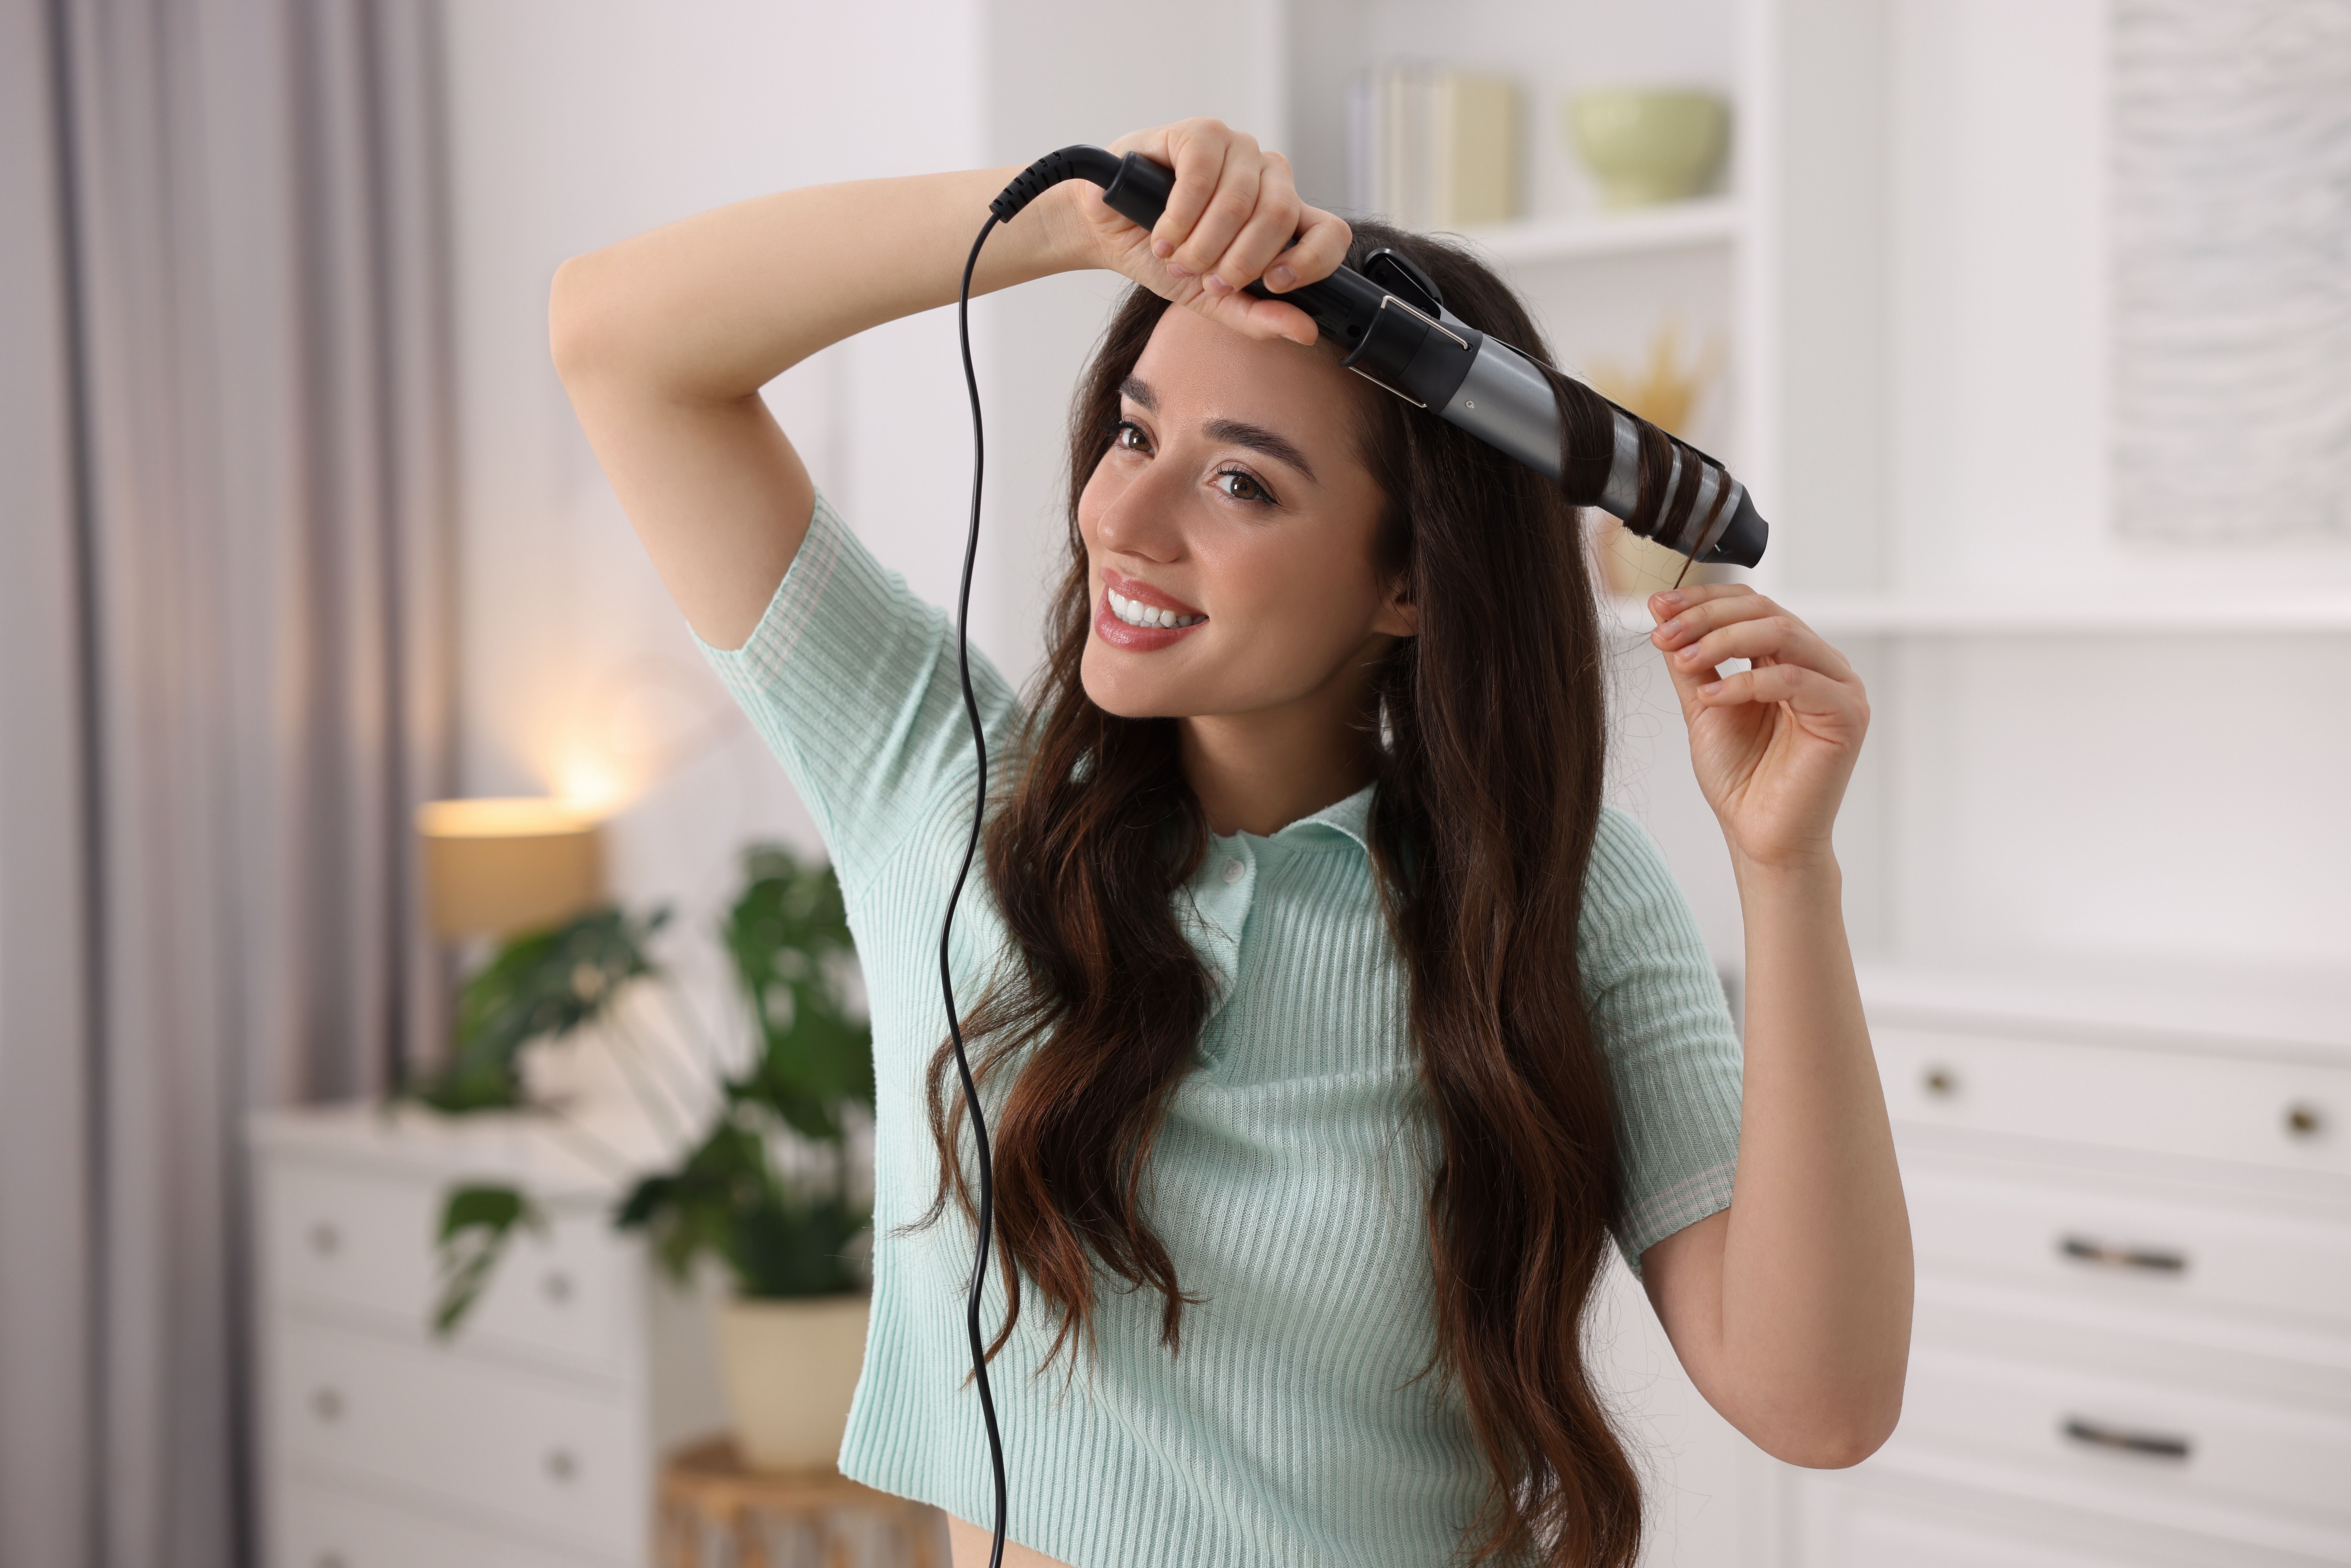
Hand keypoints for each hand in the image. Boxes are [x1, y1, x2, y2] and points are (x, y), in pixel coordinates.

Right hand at [1050, 118, 1351, 348]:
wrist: (1112, 233)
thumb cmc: (1166, 258)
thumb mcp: (1213, 299)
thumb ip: (1258, 316)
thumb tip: (1306, 332)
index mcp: (1283, 215)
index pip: (1330, 233)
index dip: (1311, 262)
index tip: (1273, 283)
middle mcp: (1268, 176)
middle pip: (1279, 217)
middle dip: (1235, 261)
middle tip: (1202, 275)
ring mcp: (1237, 150)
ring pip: (1239, 201)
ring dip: (1200, 243)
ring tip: (1175, 255)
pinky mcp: (1201, 133)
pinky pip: (1201, 177)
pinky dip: (1178, 217)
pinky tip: (1163, 233)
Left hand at [1647, 584, 1869, 872]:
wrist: (1759, 835)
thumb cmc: (1739, 776)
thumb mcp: (1704, 704)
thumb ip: (1691, 659)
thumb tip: (1661, 611)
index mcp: (1793, 657)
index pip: (1752, 605)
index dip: (1704, 599)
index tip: (1657, 606)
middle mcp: (1822, 665)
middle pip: (1766, 611)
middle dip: (1707, 617)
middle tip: (1663, 633)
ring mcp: (1839, 687)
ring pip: (1782, 633)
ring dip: (1722, 640)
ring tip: (1682, 658)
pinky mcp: (1846, 715)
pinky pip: (1793, 679)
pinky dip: (1745, 683)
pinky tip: (1711, 696)